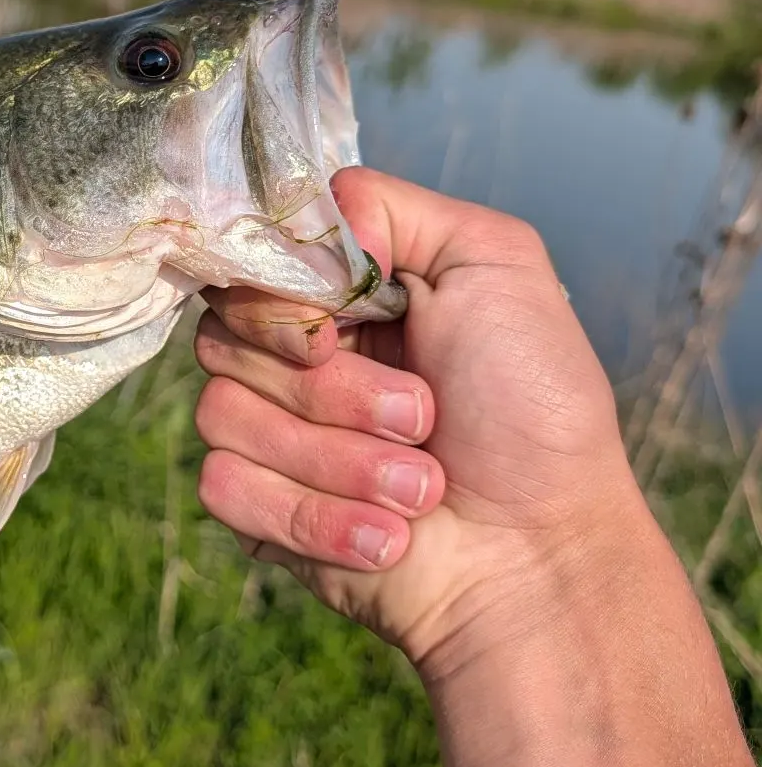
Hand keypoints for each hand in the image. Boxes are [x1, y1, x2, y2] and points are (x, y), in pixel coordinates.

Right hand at [193, 167, 656, 676]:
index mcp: (339, 296)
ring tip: (423, 489)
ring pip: (223, 416)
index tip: (340, 332)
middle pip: (225, 339)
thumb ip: (392, 209)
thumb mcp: (495, 265)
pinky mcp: (257, 509)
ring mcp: (269, 433)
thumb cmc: (534, 412)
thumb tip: (307, 216)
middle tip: (422, 418)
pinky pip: (226, 487)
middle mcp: (293, 356)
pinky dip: (316, 518)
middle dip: (334, 392)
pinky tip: (387, 537)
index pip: (246, 264)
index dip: (281, 303)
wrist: (542, 557)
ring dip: (341, 463)